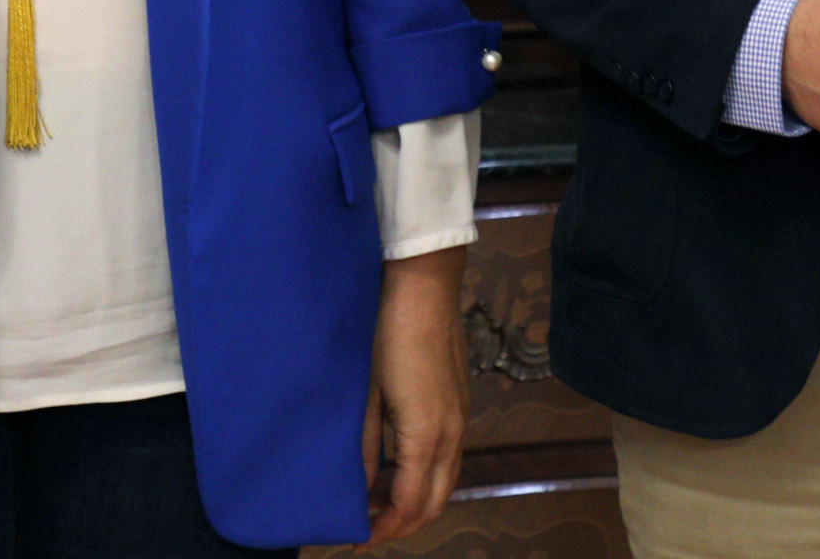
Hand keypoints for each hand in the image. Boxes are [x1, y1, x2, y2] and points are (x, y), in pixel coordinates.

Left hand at [360, 246, 467, 543]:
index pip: (410, 504)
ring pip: (447, 480)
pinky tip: (399, 465)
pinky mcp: (461, 402)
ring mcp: (461, 418)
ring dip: (418, 498)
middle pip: (436, 502)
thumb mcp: (366, 392)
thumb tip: (358, 486)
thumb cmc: (386, 331)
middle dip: (404, 522)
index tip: (358, 536)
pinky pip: (451, 455)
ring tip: (378, 499)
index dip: (385, 527)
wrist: (422, 284)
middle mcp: (453, 434)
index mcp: (427, 436)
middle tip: (367, 525)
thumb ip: (365, 444)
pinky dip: (428, 474)